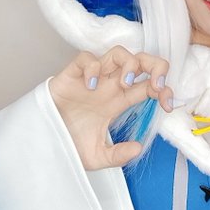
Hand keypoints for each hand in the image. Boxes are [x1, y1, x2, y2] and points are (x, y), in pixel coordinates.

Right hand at [49, 46, 172, 169]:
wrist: (42, 143)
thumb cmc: (69, 143)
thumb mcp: (98, 157)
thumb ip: (118, 155)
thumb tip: (138, 148)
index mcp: (120, 101)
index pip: (150, 84)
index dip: (164, 90)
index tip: (168, 105)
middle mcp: (110, 86)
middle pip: (141, 61)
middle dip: (155, 66)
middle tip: (156, 84)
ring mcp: (93, 79)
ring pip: (118, 53)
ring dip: (129, 64)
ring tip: (124, 85)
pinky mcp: (72, 75)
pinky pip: (86, 58)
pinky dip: (93, 67)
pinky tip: (92, 86)